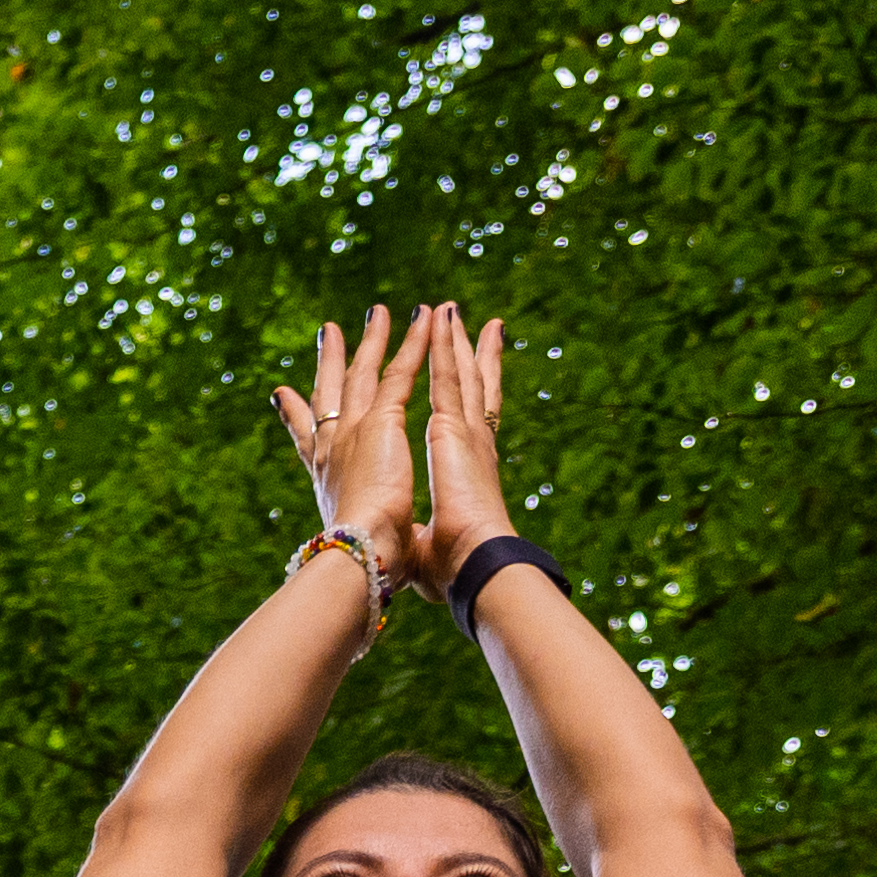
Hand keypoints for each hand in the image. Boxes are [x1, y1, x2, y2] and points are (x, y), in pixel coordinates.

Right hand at [269, 305, 423, 577]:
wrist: (361, 556)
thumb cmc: (362, 564)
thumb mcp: (355, 546)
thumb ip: (357, 539)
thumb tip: (356, 565)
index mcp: (325, 479)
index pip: (308, 440)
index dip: (295, 415)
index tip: (284, 395)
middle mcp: (333, 449)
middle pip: (329, 393)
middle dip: (330, 362)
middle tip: (328, 332)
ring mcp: (354, 431)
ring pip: (364, 374)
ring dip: (373, 339)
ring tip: (380, 311)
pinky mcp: (381, 422)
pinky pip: (399, 373)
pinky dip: (410, 344)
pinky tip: (420, 319)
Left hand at [404, 302, 516, 572]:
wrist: (471, 564)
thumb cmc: (452, 567)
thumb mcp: (425, 545)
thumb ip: (418, 537)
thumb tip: (405, 553)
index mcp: (462, 471)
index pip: (462, 423)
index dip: (462, 397)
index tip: (461, 375)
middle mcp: (468, 447)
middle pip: (466, 389)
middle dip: (461, 355)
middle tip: (461, 323)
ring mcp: (464, 434)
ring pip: (459, 374)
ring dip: (451, 340)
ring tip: (447, 309)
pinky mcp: (456, 429)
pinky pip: (448, 376)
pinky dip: (444, 346)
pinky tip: (440, 319)